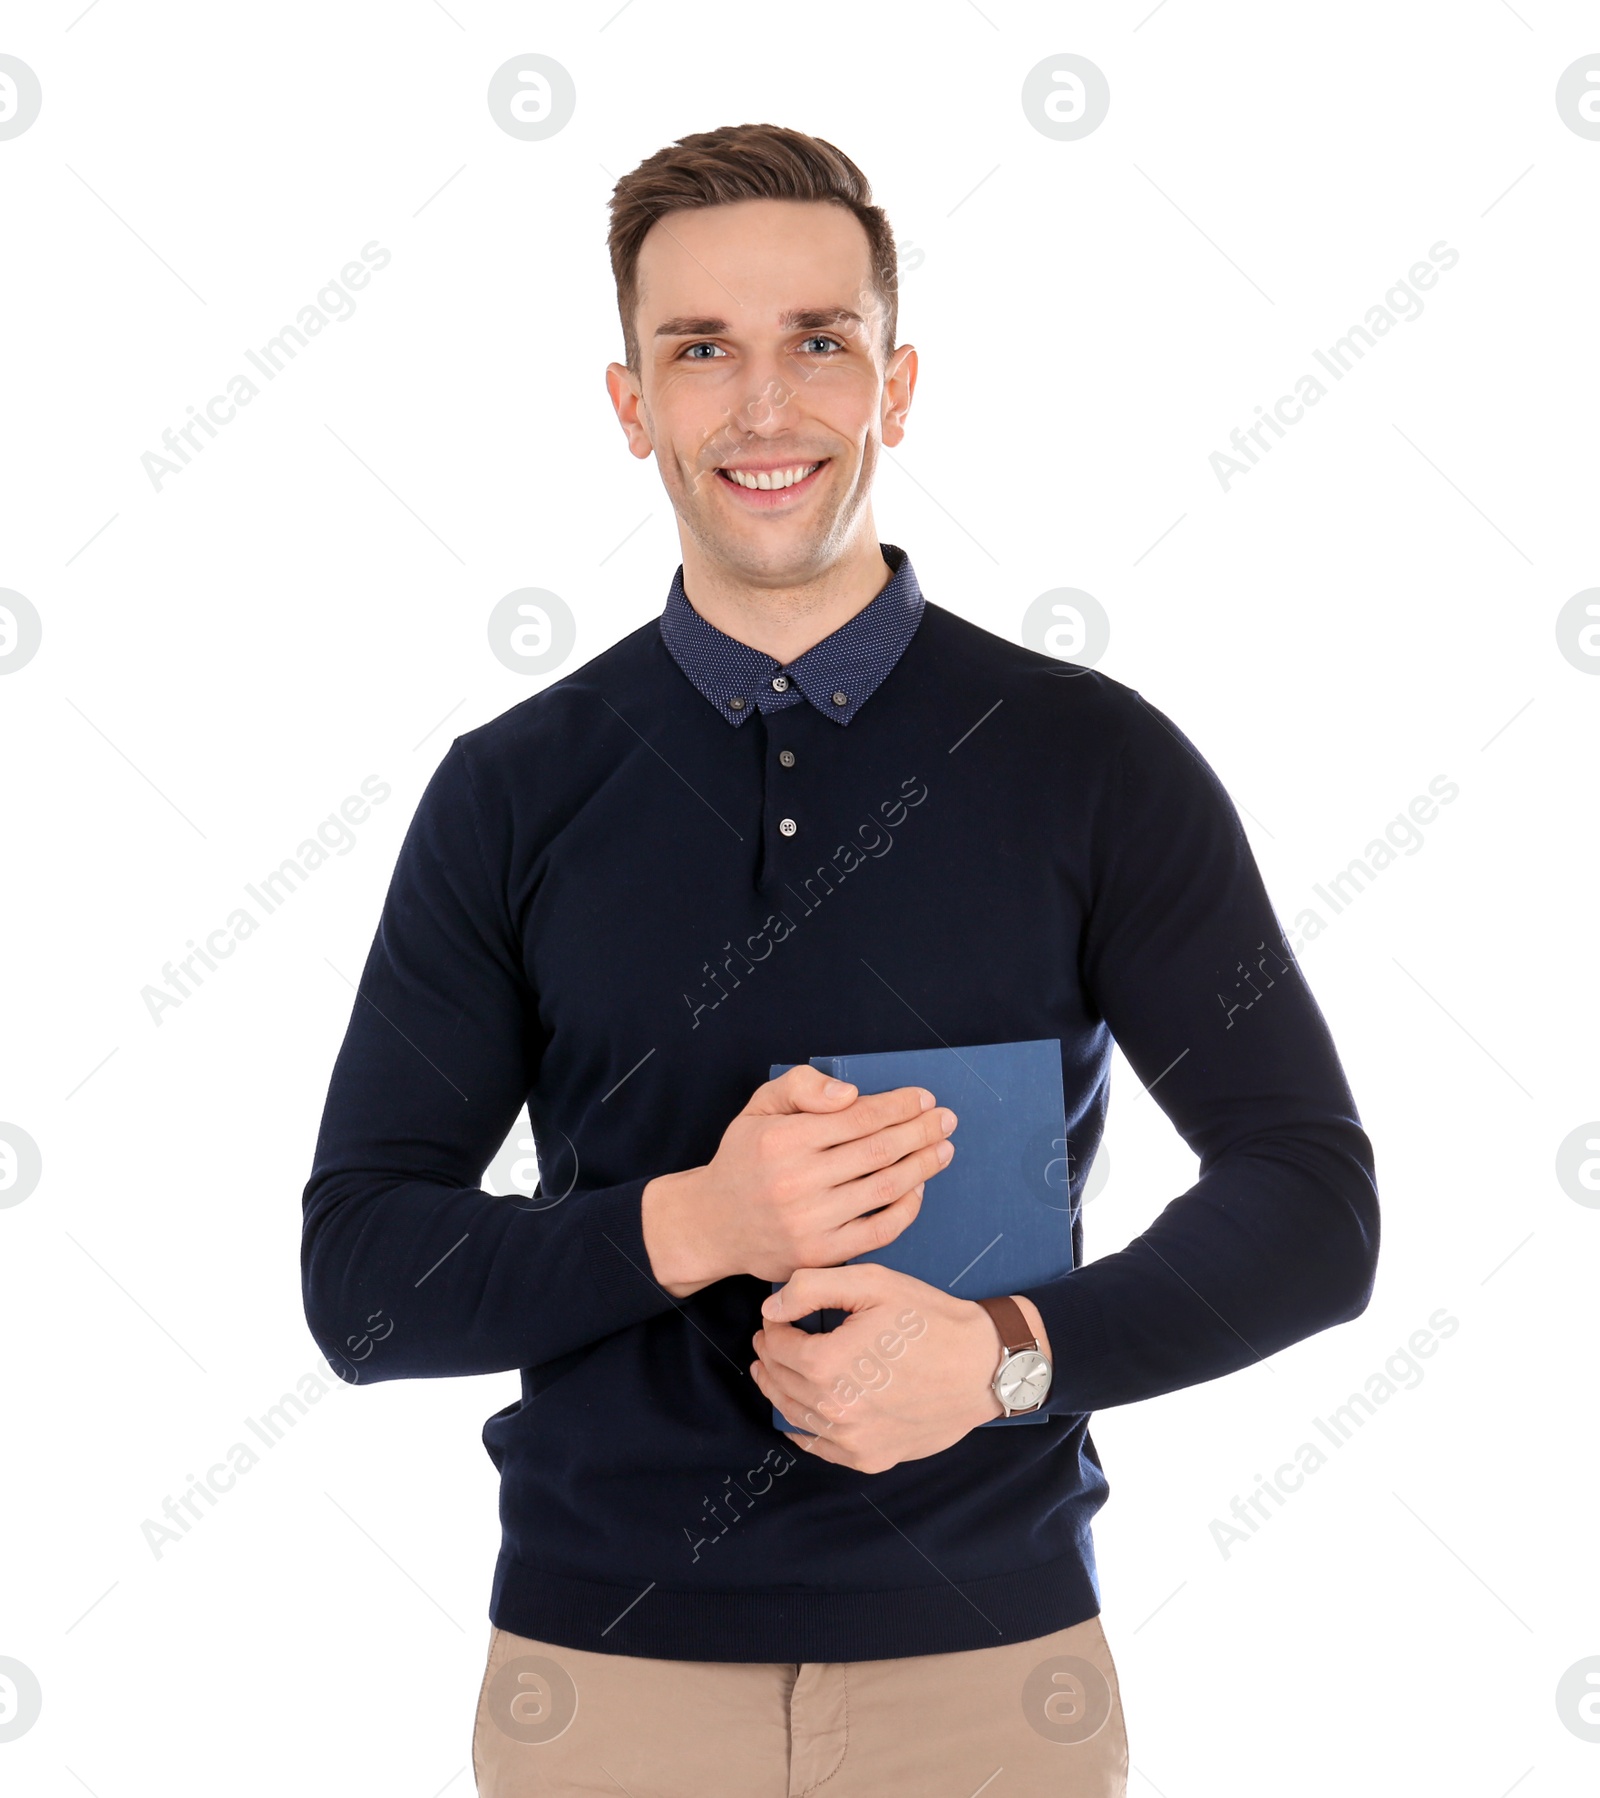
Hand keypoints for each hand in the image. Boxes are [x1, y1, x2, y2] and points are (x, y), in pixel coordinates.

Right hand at [640, 1064, 958, 1295]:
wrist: (714, 1224)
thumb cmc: (745, 1158)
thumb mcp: (759, 1106)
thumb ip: (802, 1087)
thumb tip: (850, 1095)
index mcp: (782, 1140)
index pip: (858, 1117)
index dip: (898, 1106)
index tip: (923, 1098)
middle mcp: (796, 1182)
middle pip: (879, 1150)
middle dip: (921, 1131)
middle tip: (946, 1119)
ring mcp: (811, 1222)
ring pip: (885, 1187)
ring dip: (924, 1165)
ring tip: (943, 1148)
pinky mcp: (822, 1254)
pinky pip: (880, 1230)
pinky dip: (908, 1207)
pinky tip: (919, 1187)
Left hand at [751, 1265, 1046, 1472]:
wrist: (984, 1366)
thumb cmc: (930, 1320)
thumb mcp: (873, 1283)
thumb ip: (812, 1288)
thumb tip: (770, 1308)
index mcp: (830, 1364)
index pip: (777, 1346)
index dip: (771, 1328)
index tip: (773, 1319)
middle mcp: (836, 1409)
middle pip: (781, 1382)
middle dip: (770, 1357)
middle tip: (768, 1341)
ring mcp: (853, 1440)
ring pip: (794, 1416)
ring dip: (779, 1391)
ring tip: (773, 1372)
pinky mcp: (871, 1458)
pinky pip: (820, 1448)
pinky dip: (802, 1430)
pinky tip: (798, 1416)